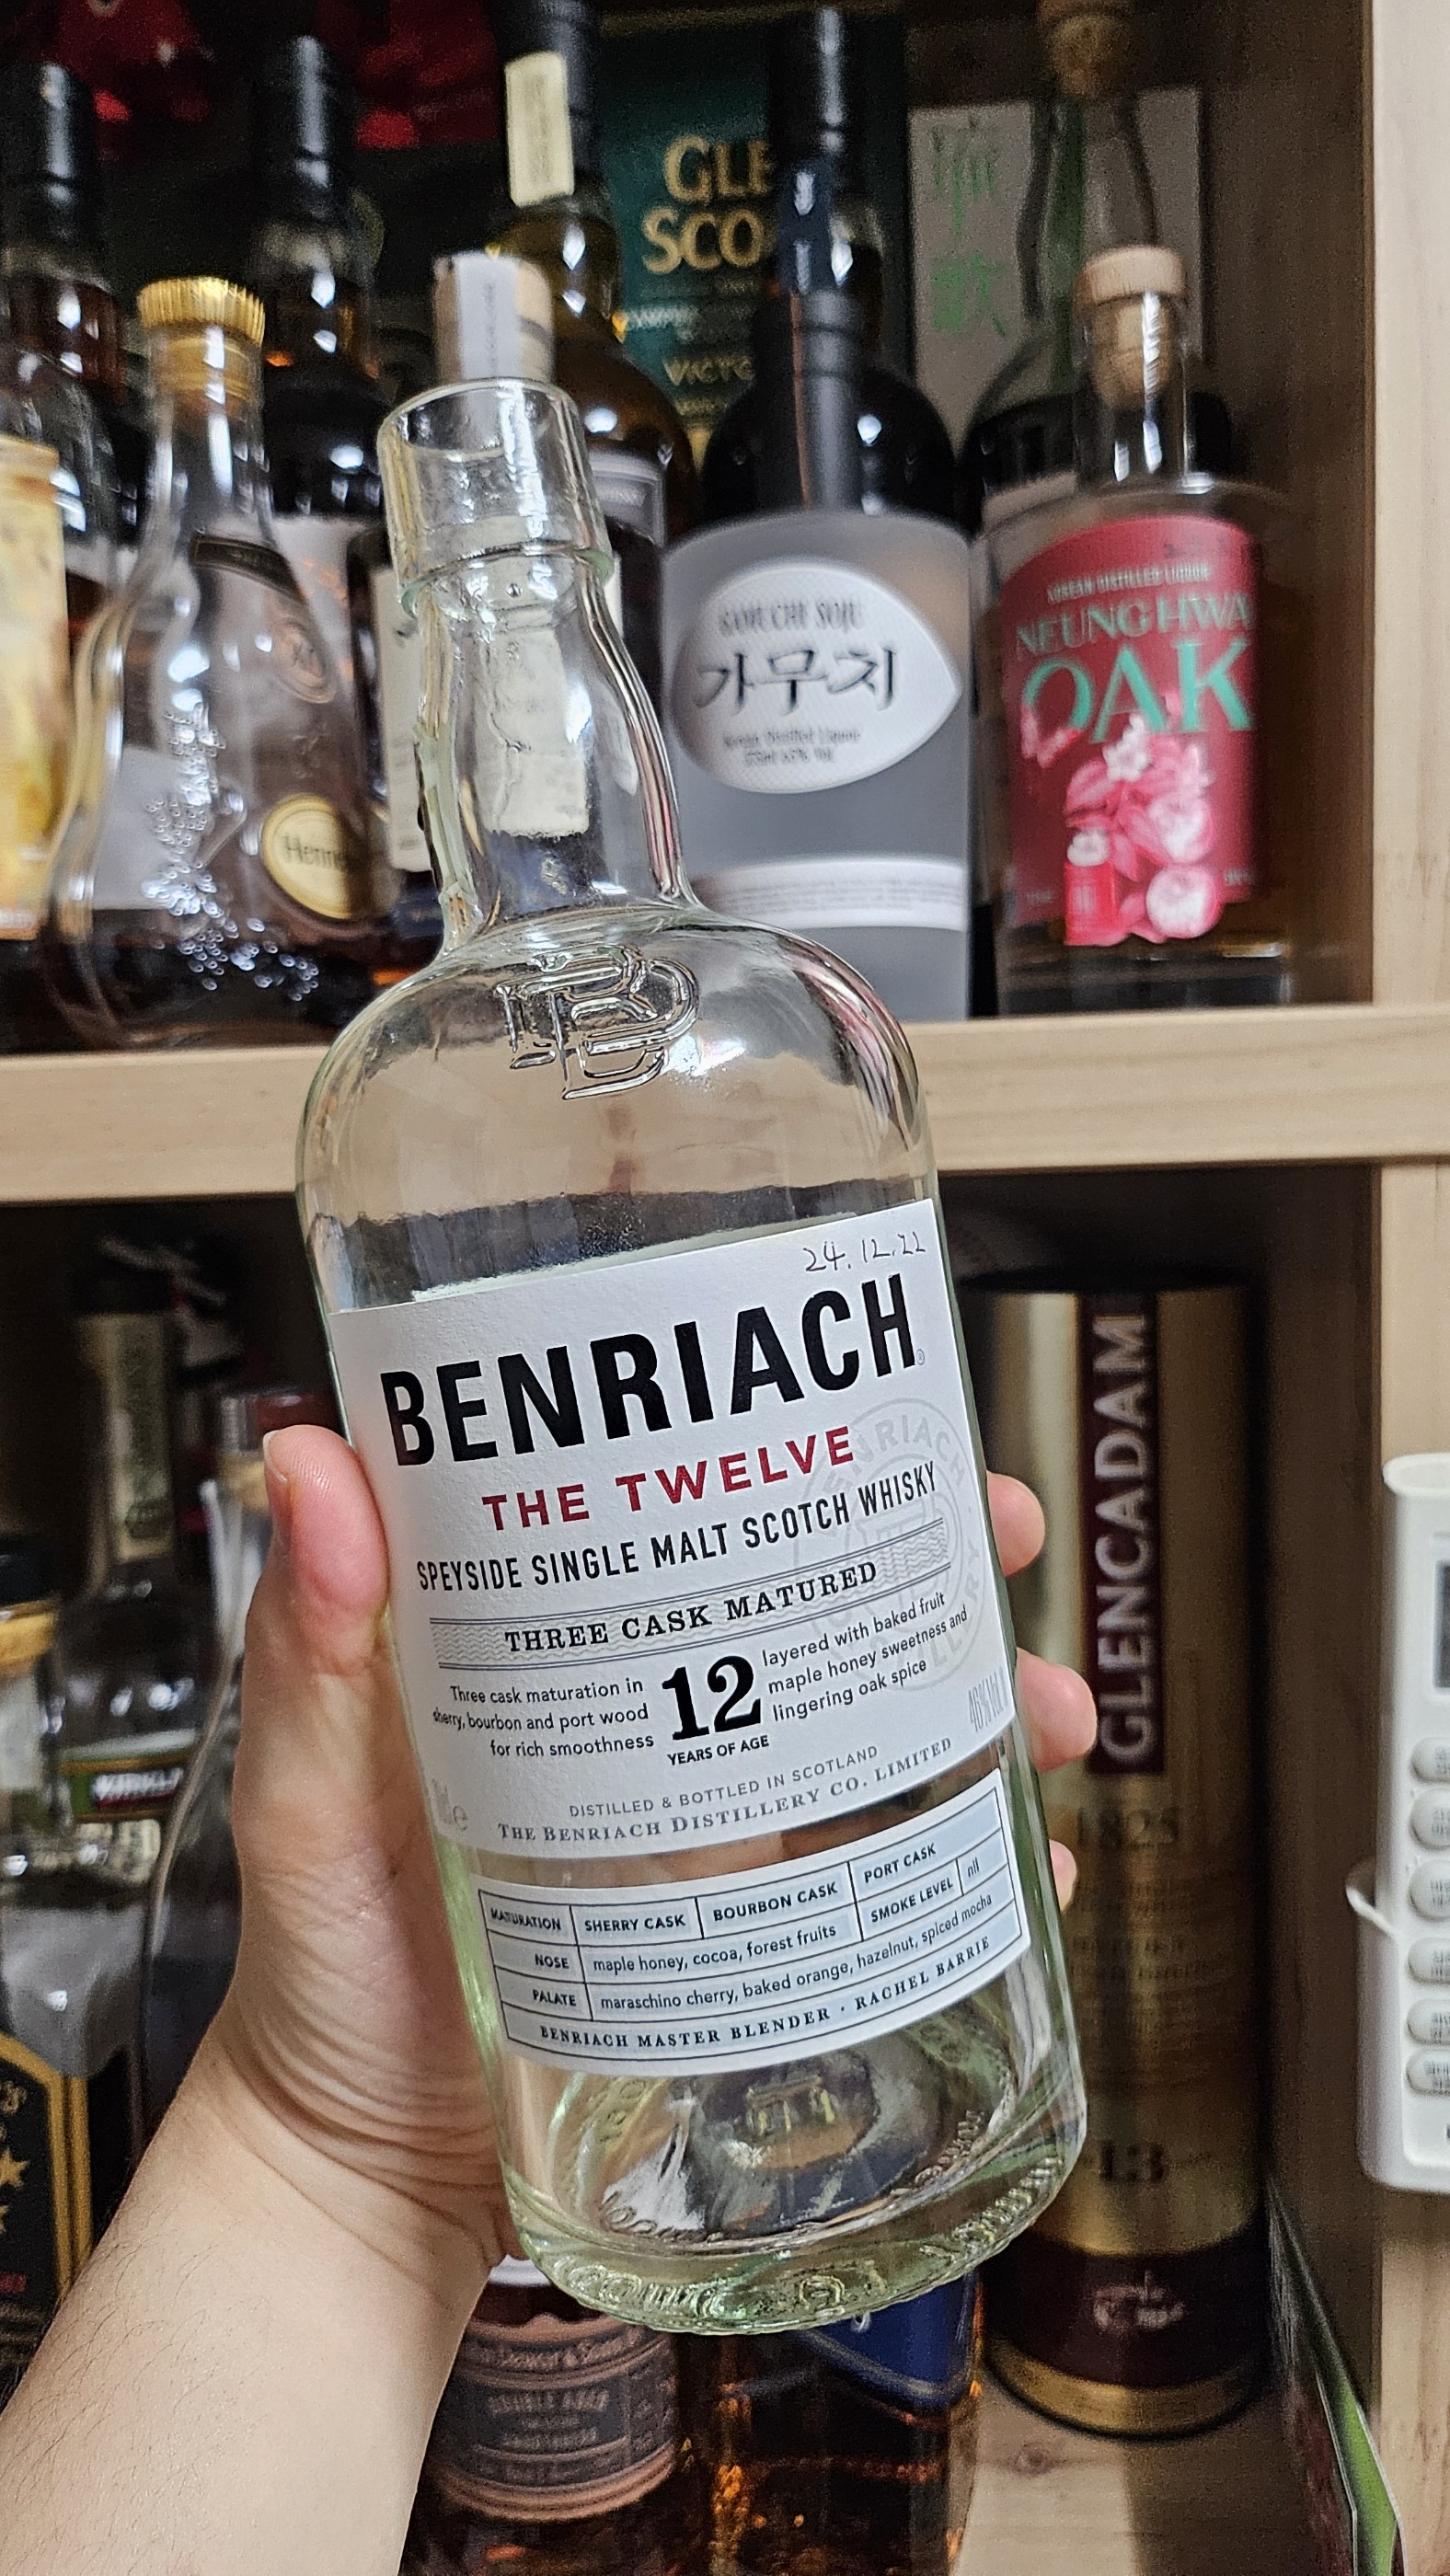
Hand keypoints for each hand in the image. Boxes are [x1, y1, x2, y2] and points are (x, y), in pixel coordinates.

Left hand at [204, 1429, 1094, 2277]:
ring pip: (888, 1743)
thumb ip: (306, 1648)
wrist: (363, 2183)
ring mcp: (725, 1841)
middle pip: (825, 1613)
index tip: (888, 1420)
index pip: (698, 1519)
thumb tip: (305, 1460)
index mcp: (567, 1662)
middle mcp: (663, 1730)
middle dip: (940, 1569)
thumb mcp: (306, 1798)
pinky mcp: (765, 1950)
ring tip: (1049, 1725)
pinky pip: (896, 1895)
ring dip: (990, 1715)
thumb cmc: (321, 1976)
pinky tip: (1032, 1878)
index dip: (803, 1458)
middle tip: (1005, 1552)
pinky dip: (980, 1878)